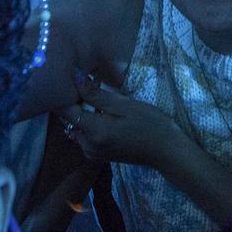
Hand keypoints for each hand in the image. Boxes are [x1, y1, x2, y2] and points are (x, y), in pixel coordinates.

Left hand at [61, 78, 182, 166]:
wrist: (166, 151)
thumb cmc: (149, 124)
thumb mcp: (124, 105)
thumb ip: (96, 94)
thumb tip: (74, 76)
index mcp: (93, 132)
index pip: (65, 111)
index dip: (67, 93)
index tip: (75, 80)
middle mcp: (87, 146)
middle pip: (69, 120)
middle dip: (76, 102)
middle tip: (91, 86)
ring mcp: (92, 153)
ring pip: (77, 127)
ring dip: (84, 113)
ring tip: (99, 98)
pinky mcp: (97, 155)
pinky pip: (85, 135)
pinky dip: (90, 123)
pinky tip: (105, 114)